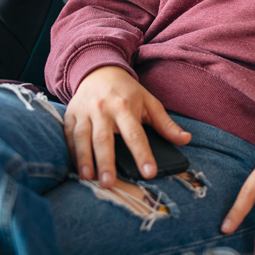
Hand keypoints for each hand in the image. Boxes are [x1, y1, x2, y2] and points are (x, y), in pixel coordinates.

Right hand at [63, 65, 189, 186]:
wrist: (99, 71)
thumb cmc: (127, 92)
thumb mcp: (149, 102)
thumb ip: (166, 124)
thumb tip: (186, 139)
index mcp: (125, 106)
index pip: (135, 134)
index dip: (143, 154)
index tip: (150, 173)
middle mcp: (103, 109)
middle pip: (104, 138)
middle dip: (106, 162)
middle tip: (109, 183)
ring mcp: (84, 112)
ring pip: (82, 138)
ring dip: (84, 159)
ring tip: (88, 179)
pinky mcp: (70, 115)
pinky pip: (69, 135)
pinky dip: (71, 152)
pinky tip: (76, 168)